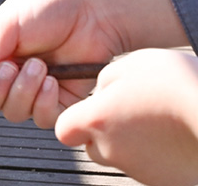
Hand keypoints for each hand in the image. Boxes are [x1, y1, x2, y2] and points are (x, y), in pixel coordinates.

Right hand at [0, 0, 186, 126]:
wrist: (96, 13)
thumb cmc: (51, 8)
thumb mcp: (10, 22)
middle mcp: (10, 77)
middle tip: (11, 66)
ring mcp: (34, 91)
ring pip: (14, 113)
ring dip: (23, 91)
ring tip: (40, 66)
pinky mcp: (61, 103)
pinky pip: (43, 119)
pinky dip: (44, 102)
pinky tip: (53, 80)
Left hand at [55, 49, 197, 185]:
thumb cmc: (175, 84)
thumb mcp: (130, 65)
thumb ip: (105, 80)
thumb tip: (102, 93)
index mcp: (96, 120)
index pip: (63, 129)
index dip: (74, 118)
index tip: (90, 108)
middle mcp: (110, 149)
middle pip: (91, 144)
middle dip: (102, 129)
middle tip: (128, 110)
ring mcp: (137, 168)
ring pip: (119, 155)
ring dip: (128, 140)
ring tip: (154, 119)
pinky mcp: (162, 180)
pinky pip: (147, 165)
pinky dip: (153, 153)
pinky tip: (169, 133)